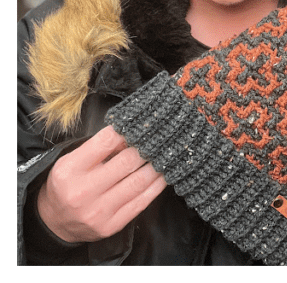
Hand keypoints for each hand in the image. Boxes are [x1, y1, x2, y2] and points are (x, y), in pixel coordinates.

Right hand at [36, 125, 166, 242]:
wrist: (55, 222)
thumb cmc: (68, 184)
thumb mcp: (73, 161)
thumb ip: (99, 148)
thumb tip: (131, 136)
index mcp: (70, 170)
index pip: (105, 142)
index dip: (126, 132)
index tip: (138, 128)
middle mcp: (83, 191)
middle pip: (127, 162)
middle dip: (146, 149)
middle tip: (158, 142)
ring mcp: (99, 210)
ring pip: (138, 182)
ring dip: (156, 167)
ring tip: (165, 156)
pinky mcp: (112, 225)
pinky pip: (142, 201)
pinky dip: (157, 186)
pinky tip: (163, 176)